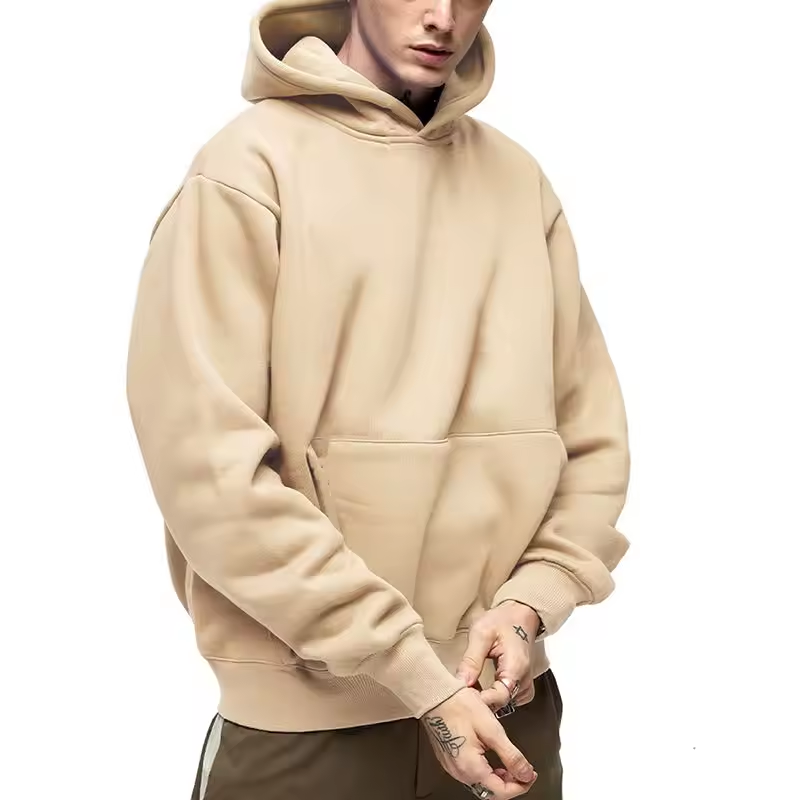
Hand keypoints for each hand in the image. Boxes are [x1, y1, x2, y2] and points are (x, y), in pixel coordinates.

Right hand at [422, 687, 536, 798]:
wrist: (435, 695)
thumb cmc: (460, 706)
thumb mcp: (492, 730)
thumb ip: (511, 755)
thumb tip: (526, 773)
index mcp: (471, 768)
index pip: (502, 792)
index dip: (521, 785)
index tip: (531, 775)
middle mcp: (459, 772)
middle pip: (490, 791)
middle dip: (510, 783)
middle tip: (522, 770)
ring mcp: (452, 766)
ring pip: (480, 784)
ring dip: (498, 778)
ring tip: (509, 764)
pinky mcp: (448, 758)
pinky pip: (470, 773)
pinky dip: (485, 771)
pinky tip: (490, 759)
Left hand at [456, 602, 540, 711]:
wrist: (520, 615)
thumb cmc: (503, 620)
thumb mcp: (481, 633)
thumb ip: (471, 659)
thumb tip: (461, 682)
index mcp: (516, 668)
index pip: (499, 698)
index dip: (479, 700)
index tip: (462, 696)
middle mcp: (524, 681)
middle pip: (500, 704)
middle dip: (479, 701)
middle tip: (459, 693)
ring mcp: (524, 685)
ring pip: (502, 703)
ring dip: (485, 699)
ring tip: (468, 689)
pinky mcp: (521, 686)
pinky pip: (506, 698)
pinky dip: (492, 695)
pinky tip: (479, 688)